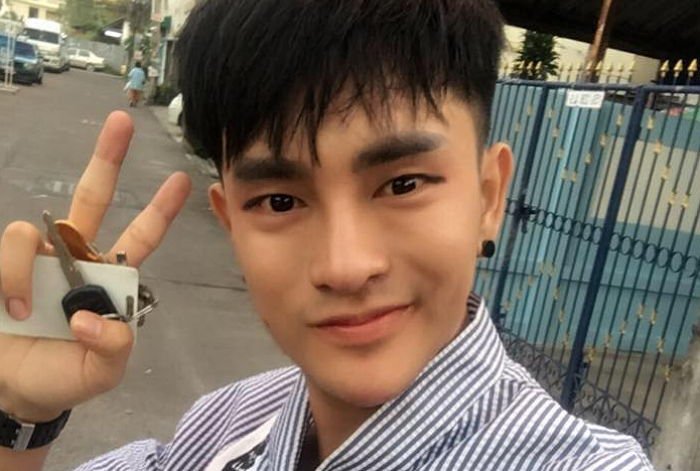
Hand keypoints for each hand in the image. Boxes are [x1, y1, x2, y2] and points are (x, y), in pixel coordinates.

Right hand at [0, 111, 191, 422]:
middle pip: (93, 197)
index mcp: (108, 276)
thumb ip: (113, 347)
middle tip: (121, 121)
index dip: (160, 210)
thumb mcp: (100, 372)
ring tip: (26, 314)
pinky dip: (10, 277)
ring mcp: (35, 257)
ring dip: (26, 270)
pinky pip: (9, 250)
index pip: (140, 237)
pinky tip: (13, 310)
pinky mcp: (4, 264)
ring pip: (33, 229)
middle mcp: (74, 257)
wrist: (12, 391)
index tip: (182, 179)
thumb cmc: (62, 376)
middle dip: (107, 159)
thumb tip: (96, 317)